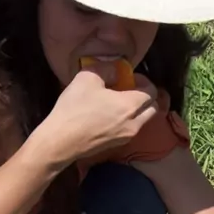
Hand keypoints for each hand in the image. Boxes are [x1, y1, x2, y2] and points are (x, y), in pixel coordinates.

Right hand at [36, 68, 157, 170]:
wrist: (61, 141)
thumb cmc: (75, 108)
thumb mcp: (88, 77)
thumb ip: (107, 68)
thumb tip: (116, 70)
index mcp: (131, 106)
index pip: (151, 92)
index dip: (144, 81)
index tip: (129, 77)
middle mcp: (134, 123)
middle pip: (152, 108)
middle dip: (146, 97)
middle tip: (129, 89)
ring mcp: (126, 137)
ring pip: (142, 120)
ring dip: (137, 109)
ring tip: (118, 102)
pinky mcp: (117, 146)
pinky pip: (130, 129)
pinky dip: (128, 120)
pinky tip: (109, 115)